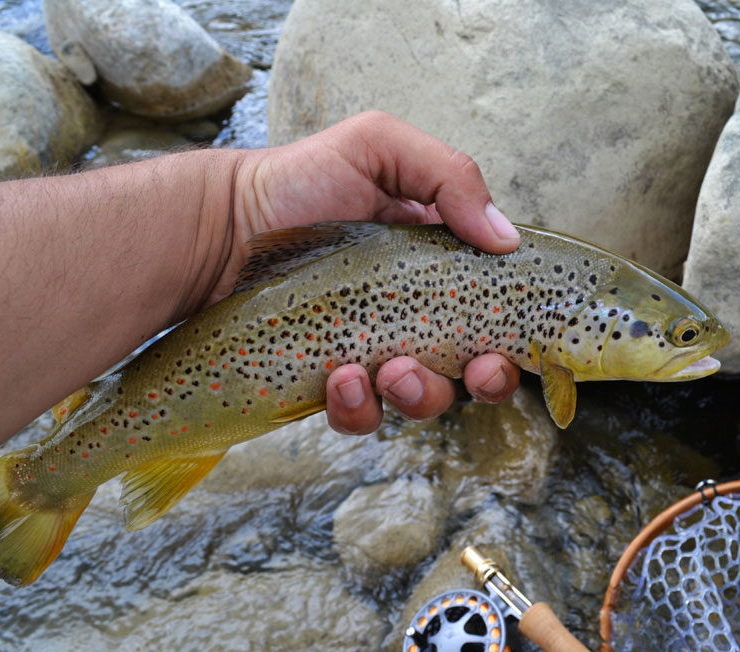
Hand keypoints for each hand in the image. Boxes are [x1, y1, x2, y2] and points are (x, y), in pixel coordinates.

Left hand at [233, 111, 521, 431]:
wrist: (223, 225)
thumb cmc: (301, 181)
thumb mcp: (379, 148)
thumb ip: (450, 176)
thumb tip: (506, 238)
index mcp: (442, 266)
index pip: (498, 310)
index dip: (516, 336)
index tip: (510, 345)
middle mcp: (417, 314)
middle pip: (476, 369)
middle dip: (486, 380)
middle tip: (474, 369)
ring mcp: (376, 353)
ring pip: (422, 399)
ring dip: (419, 393)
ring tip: (388, 369)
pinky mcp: (333, 383)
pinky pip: (360, 416)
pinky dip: (358, 407)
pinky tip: (341, 379)